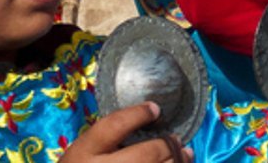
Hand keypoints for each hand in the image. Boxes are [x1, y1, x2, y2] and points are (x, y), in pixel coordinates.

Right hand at [59, 102, 186, 161]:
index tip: (155, 109)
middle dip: (166, 145)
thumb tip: (147, 121)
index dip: (138, 114)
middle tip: (176, 140)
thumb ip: (106, 141)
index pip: (115, 126)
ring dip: (176, 161)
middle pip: (146, 154)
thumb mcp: (82, 153)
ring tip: (185, 154)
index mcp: (83, 154)